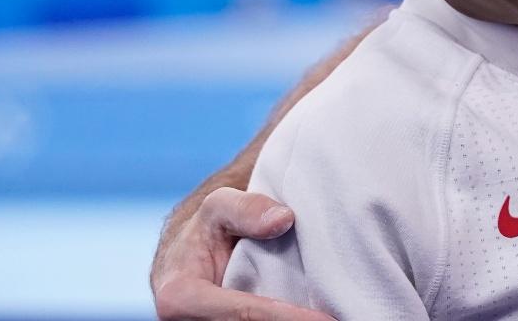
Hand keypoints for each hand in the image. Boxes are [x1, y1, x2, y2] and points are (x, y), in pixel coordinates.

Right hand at [152, 187, 334, 320]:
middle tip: (337, 320)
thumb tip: (283, 219)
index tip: (327, 319)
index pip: (243, 313)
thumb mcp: (218, 207)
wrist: (189, 257)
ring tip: (333, 318)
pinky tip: (311, 317)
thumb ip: (246, 208)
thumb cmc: (206, 231)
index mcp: (180, 298)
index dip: (287, 318)